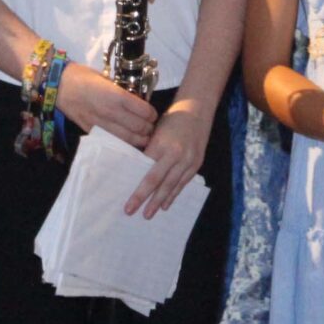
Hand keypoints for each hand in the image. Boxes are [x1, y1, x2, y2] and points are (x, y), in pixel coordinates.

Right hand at [56, 64, 156, 149]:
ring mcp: (101, 125)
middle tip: (150, 127)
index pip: (144, 111)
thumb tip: (137, 101)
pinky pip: (113, 142)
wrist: (59, 86)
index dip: (152, 114)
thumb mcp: (107, 79)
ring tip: (143, 137)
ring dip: (139, 139)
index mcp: (116, 96)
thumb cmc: (84, 77)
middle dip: (148, 129)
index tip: (153, 114)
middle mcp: (111, 112)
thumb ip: (122, 92)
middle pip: (139, 128)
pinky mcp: (92, 133)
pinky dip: (123, 144)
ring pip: (128, 139)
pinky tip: (127, 141)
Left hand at [129, 98, 211, 218]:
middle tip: (130, 211)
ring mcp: (188, 160)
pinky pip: (183, 183)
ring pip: (170, 186)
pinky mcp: (196, 164)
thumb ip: (149, 150)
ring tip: (148, 214)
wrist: (197, 110)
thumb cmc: (172, 120)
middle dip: (143, 197)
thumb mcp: (156, 132)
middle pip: (156, 180)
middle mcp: (175, 154)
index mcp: (161, 144)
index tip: (126, 194)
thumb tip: (136, 169)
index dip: (136, 183)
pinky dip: (173, 195)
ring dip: (158, 202)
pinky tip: (165, 205)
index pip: (145, 169)